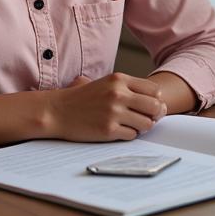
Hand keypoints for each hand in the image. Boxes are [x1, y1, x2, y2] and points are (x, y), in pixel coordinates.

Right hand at [48, 73, 166, 141]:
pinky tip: (118, 131)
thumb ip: (129, 88)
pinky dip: (128, 135)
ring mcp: (114, 113)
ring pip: (146, 124)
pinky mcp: (108, 130)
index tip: (150, 106)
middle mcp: (119, 94)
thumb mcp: (106, 83)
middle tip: (147, 118)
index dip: (156, 100)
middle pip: (155, 107)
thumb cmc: (82, 98)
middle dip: (154, 115)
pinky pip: (132, 135)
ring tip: (131, 125)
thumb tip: (158, 101)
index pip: (154, 90)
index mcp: (120, 79)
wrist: (56, 111)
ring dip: (142, 127)